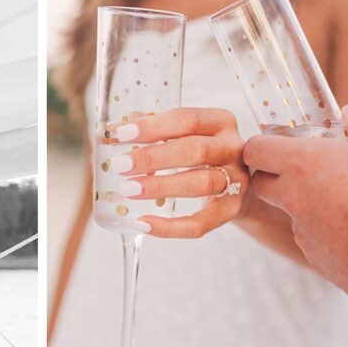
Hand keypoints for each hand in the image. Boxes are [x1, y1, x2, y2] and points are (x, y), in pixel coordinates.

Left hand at [110, 107, 248, 238]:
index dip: (154, 126)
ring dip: (161, 186)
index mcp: (219, 121)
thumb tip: (110, 132)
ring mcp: (237, 180)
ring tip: (129, 190)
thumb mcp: (179, 135)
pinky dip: (171, 227)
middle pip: (196, 150)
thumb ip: (149, 130)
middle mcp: (233, 148)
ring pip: (202, 183)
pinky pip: (201, 223)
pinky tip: (144, 222)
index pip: (187, 119)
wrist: (234, 185)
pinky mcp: (232, 210)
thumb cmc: (199, 154)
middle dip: (154, 157)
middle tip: (121, 165)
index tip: (122, 134)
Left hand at [244, 106, 347, 308]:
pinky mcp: (316, 260)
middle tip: (308, 171)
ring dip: (309, 206)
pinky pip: (314, 241)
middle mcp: (294, 200)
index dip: (261, 146)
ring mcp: (303, 234)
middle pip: (261, 185)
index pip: (254, 151)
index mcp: (304, 164)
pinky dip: (328, 234)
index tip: (277, 146)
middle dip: (274, 176)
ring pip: (292, 214)